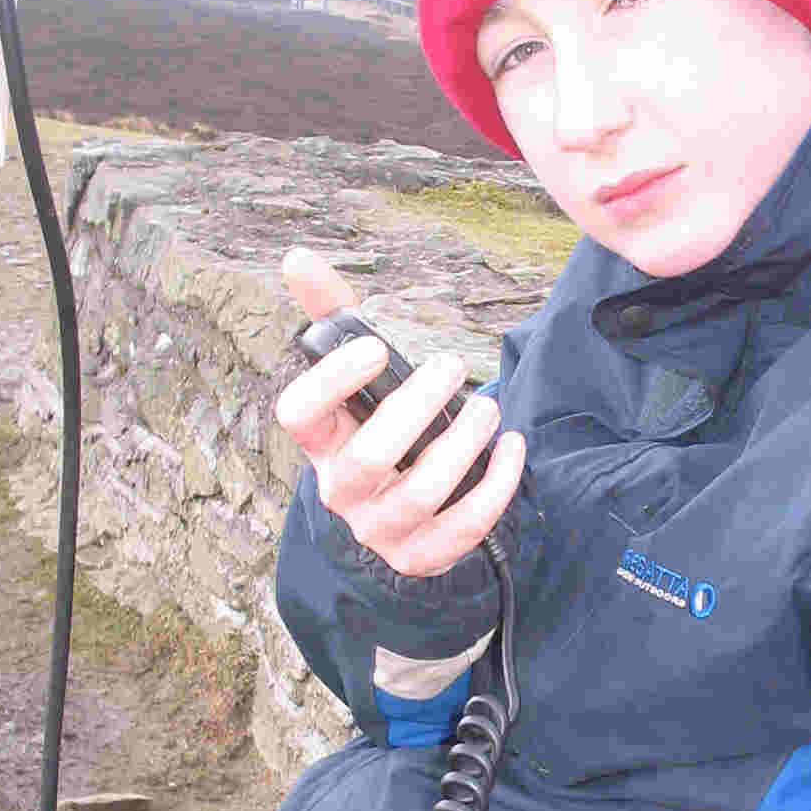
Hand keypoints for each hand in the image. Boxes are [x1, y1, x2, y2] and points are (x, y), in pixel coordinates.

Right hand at [274, 245, 525, 576]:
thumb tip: (297, 255)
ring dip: (462, 445)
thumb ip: (333, 316)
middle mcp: (342, 489)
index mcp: (321, 442)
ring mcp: (382, 528)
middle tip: (451, 366)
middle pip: (369, 457)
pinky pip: (463, 527)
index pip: (299, 415)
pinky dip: (496, 486)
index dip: (331, 383)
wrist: (395, 520)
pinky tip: (513, 447)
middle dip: (416, 408)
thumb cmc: (377, 430)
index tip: (374, 348)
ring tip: (488, 408)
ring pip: (420, 493)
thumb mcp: (356, 380)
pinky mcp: (423, 555)